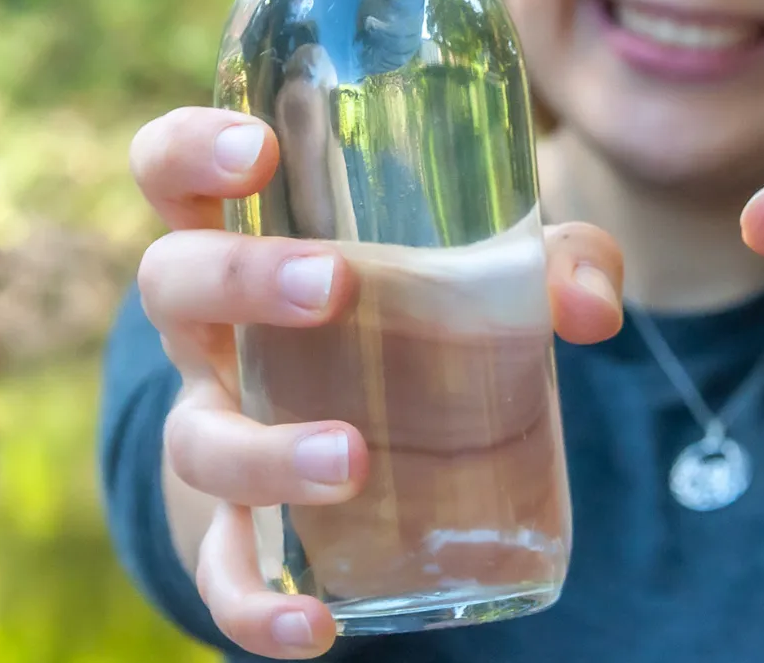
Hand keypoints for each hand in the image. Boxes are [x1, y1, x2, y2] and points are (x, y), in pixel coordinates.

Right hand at [130, 107, 623, 658]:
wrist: (362, 435)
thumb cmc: (414, 319)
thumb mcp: (484, 272)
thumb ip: (553, 263)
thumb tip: (590, 310)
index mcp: (253, 241)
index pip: (175, 170)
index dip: (193, 148)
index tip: (261, 150)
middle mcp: (214, 332)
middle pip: (173, 283)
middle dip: (241, 278)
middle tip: (335, 286)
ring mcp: (217, 428)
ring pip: (195, 437)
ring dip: (264, 451)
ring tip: (353, 458)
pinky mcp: (239, 526)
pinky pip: (222, 569)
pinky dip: (253, 604)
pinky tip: (314, 626)